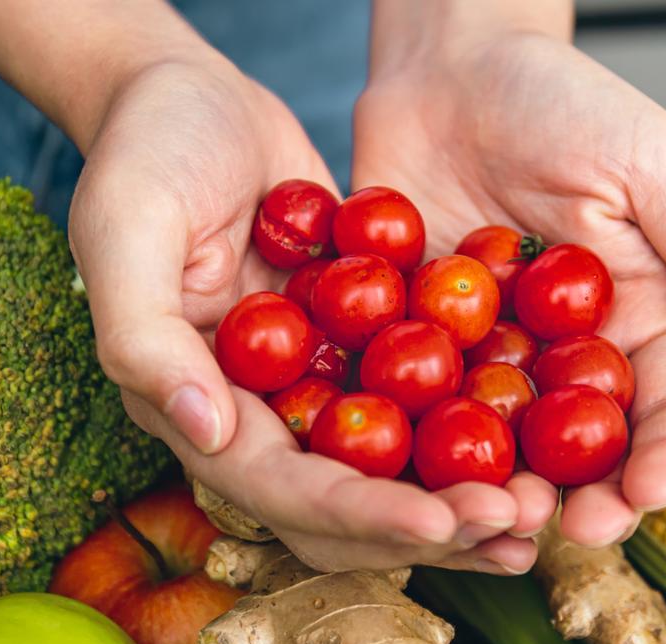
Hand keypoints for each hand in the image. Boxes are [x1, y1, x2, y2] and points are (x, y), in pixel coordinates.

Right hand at [69, 58, 544, 573]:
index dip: (358, 514)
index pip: (281, 488)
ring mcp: (315, 382)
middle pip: (348, 502)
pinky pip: (421, 398)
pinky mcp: (361, 345)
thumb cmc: (145, 150)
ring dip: (464, 496)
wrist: (193, 96)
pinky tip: (538, 436)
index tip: (438, 523)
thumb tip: (209, 431)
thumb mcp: (125, 226)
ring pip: (394, 467)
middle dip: (430, 524)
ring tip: (540, 511)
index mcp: (198, 405)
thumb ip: (144, 335)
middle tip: (513, 526)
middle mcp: (259, 413)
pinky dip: (474, 422)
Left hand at [353, 32, 665, 545]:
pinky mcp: (419, 342)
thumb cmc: (567, 100)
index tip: (649, 493)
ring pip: (503, 443)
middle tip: (565, 527)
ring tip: (491, 513)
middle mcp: (570, 355)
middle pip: (587, 448)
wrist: (454, 67)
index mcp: (641, 321)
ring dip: (500, 487)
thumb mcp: (654, 161)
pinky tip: (408, 470)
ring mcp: (492, 355)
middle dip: (584, 497)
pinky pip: (418, 400)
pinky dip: (415, 439)